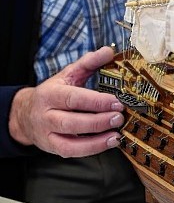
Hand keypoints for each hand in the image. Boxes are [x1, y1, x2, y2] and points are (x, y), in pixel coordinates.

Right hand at [8, 46, 124, 157]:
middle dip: (98, 120)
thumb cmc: (54, 92)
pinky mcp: (52, 148)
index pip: (73, 98)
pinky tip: (109, 143)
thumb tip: (109, 51)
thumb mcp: (68, 74)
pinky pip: (71, 152)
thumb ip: (89, 62)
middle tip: (119, 117)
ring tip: (117, 134)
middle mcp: (46, 115)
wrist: (25, 114)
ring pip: (69, 141)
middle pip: (71, 121)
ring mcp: (47, 134)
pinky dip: (91, 149)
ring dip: (96, 140)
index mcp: (50, 94)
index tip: (117, 101)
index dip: (95, 101)